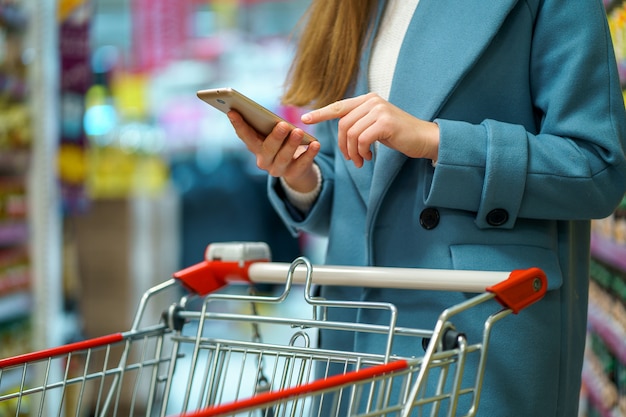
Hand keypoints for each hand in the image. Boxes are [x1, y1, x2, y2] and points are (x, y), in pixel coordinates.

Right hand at [227, 110, 320, 192]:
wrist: (296, 167)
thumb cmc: (281, 142)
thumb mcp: (272, 133)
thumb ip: (266, 124)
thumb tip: (257, 109)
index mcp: (255, 148)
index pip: (245, 136)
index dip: (238, 125)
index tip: (233, 111)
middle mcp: (264, 161)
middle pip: (267, 149)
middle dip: (275, 137)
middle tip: (283, 124)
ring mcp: (278, 169)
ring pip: (284, 157)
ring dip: (291, 144)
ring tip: (299, 131)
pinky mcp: (294, 174)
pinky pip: (302, 164)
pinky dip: (309, 154)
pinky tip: (315, 144)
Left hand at [301, 93, 438, 167]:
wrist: (424, 139)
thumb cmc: (399, 135)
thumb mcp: (376, 125)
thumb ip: (359, 122)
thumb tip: (340, 131)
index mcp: (368, 99)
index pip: (339, 106)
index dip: (320, 113)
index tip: (305, 119)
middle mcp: (372, 101)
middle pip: (343, 125)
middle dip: (343, 146)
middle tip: (351, 159)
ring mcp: (379, 110)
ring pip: (351, 134)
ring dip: (353, 152)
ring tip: (361, 161)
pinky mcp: (384, 123)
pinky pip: (361, 140)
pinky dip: (362, 152)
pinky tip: (369, 158)